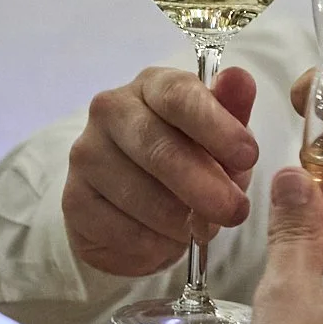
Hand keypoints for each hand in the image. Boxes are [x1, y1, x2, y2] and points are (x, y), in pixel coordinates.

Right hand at [63, 66, 257, 277]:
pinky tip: (164, 241)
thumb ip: (232, 112)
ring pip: (139, 194)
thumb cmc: (192, 162)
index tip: (248, 156)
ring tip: (198, 228)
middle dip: (203, 185)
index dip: (216, 126)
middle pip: (157, 148)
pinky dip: (152, 244)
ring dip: (179, 221)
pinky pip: (119, 228)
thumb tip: (240, 79)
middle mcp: (110, 111)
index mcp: (152, 86)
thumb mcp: (221, 140)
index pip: (179, 96)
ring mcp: (86, 154)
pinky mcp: (73, 199)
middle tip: (234, 212)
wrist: (144, 209)